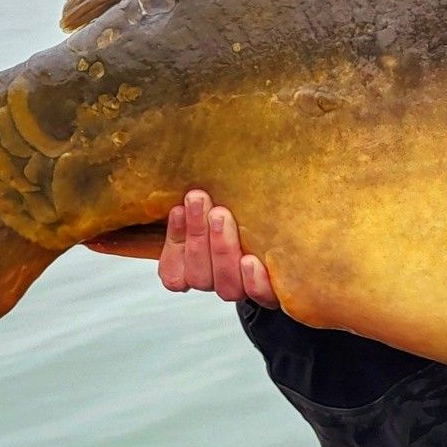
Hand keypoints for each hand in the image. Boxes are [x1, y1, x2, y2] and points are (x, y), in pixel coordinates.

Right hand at [82, 189, 278, 307]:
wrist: (295, 242)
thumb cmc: (243, 211)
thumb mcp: (214, 204)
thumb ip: (192, 197)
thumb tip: (151, 149)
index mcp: (194, 269)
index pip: (174, 271)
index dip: (174, 242)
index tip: (177, 208)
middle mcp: (218, 283)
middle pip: (198, 276)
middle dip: (195, 236)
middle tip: (200, 199)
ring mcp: (246, 290)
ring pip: (225, 287)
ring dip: (221, 249)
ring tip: (222, 215)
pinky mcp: (276, 293)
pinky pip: (262, 296)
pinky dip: (255, 281)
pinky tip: (252, 259)